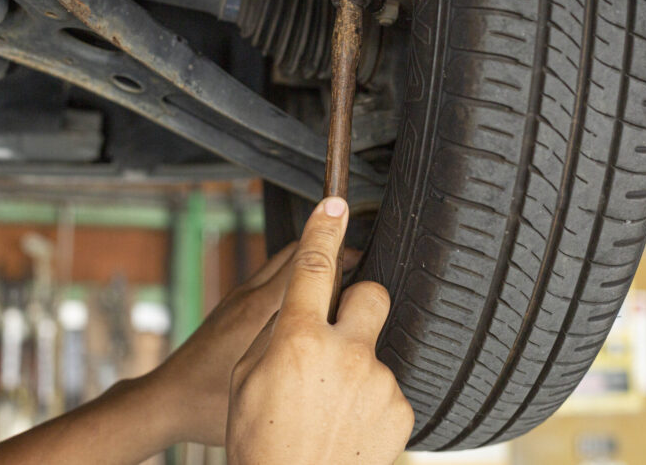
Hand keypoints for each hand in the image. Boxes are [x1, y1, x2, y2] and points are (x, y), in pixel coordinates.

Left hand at [154, 237, 360, 445]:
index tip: (355, 237)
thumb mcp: (262, 385)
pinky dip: (291, 278)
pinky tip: (305, 303)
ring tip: (336, 278)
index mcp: (259, 311)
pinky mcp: (232, 307)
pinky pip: (268, 279)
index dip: (331, 246)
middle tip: (357, 259)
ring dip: (308, 264)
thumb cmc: (206, 403)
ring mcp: (238, 299)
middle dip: (326, 250)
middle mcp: (249, 297)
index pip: (303, 262)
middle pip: (294, 254)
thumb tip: (336, 348)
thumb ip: (300, 362)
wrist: (165, 401)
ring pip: (281, 264)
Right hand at [226, 197, 413, 464]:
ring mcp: (378, 383)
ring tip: (329, 408)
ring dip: (356, 368)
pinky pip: (386, 388)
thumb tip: (299, 306)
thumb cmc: (259, 441)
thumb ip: (275, 332)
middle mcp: (346, 354)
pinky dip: (369, 401)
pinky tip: (347, 426)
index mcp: (298, 340)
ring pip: (374, 351)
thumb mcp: (245, 379)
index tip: (335, 206)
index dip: (325, 229)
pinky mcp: (400, 410)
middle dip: (360, 300)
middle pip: (372, 294)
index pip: (314, 266)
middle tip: (342, 327)